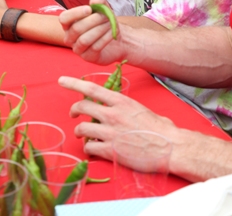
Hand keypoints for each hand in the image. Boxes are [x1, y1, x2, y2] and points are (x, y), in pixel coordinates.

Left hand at [58, 75, 175, 162]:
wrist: (170, 146)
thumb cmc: (161, 128)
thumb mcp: (142, 109)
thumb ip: (127, 107)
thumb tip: (122, 109)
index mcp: (121, 101)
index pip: (91, 88)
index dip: (73, 83)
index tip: (61, 81)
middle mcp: (112, 114)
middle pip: (82, 107)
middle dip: (73, 110)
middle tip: (73, 114)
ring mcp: (110, 133)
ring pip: (82, 129)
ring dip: (79, 132)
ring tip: (83, 136)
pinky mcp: (110, 151)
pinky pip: (90, 148)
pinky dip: (88, 149)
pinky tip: (93, 149)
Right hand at [59, 0, 125, 64]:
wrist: (116, 39)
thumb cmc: (104, 22)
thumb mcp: (103, 8)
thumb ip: (99, 0)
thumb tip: (96, 0)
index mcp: (69, 24)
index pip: (64, 18)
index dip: (75, 13)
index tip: (89, 9)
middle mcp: (70, 37)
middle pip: (76, 29)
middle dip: (93, 20)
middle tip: (106, 16)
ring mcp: (78, 49)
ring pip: (84, 40)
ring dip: (99, 29)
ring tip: (110, 24)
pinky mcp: (88, 57)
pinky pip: (94, 48)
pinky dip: (105, 38)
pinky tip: (112, 33)